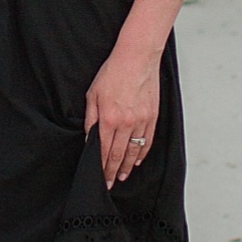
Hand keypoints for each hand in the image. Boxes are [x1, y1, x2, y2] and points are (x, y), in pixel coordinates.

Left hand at [84, 46, 160, 188]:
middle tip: (111, 183)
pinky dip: (142, 152)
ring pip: (134, 150)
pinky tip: (136, 159)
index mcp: (108, 119)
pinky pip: (147, 140)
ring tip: (122, 175)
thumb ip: (91, 119)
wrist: (136, 58)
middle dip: (113, 171)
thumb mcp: (93, 94)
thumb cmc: (113, 72)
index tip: (101, 178)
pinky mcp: (152, 116)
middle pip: (118, 155)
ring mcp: (141, 120)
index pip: (103, 151)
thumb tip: (89, 137)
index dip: (101, 167)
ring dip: (127, 165)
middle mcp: (126, 123)